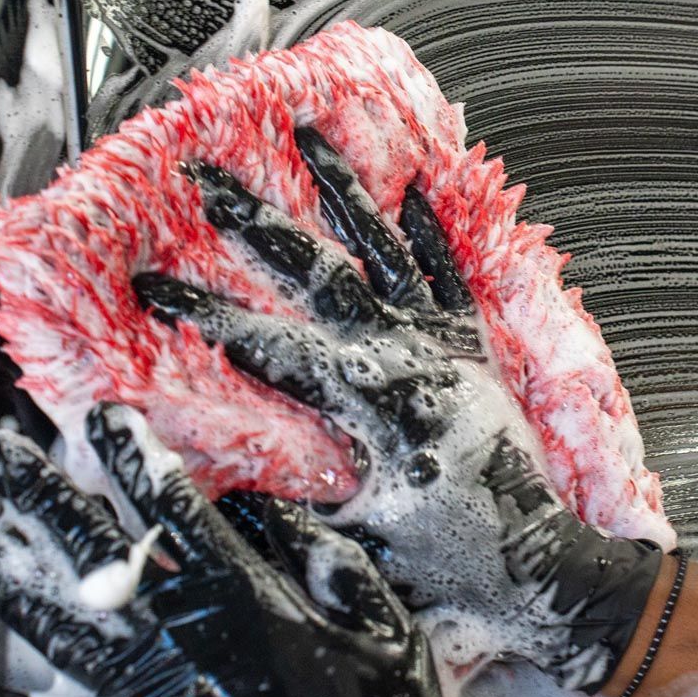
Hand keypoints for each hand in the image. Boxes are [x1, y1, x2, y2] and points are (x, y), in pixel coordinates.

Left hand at [0, 404, 510, 696]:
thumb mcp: (385, 629)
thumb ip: (330, 563)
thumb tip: (275, 513)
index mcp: (240, 596)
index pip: (169, 505)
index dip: (129, 455)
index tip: (100, 419)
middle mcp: (174, 637)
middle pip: (88, 547)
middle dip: (37, 493)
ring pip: (45, 623)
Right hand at [131, 130, 665, 694]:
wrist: (546, 564)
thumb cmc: (453, 564)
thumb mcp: (358, 539)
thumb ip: (290, 508)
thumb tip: (217, 484)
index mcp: (370, 403)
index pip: (268, 344)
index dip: (205, 311)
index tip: (151, 282)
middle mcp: (407, 355)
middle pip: (319, 271)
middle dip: (255, 220)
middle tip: (206, 173)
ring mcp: (445, 341)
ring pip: (386, 246)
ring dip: (344, 187)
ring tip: (309, 132)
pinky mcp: (477, 343)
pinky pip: (452, 268)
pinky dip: (431, 224)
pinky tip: (414, 183)